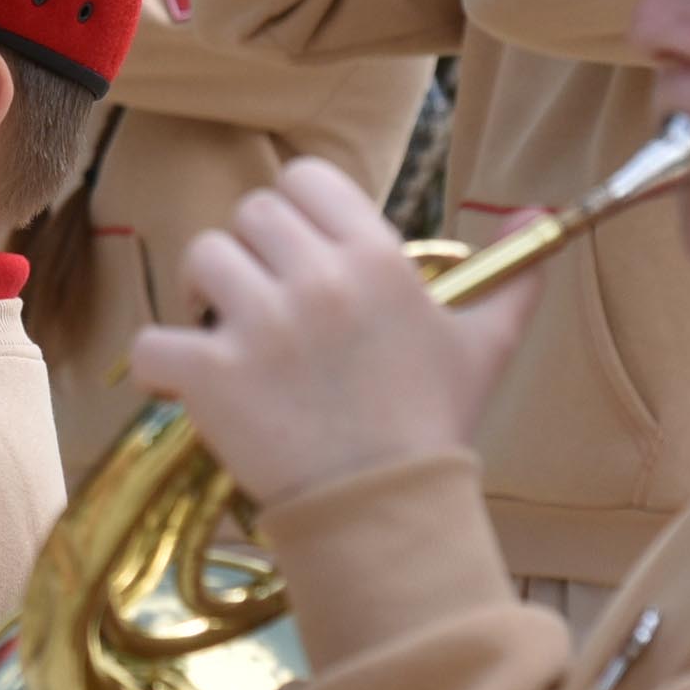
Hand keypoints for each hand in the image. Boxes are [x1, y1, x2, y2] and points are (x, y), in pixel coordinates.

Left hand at [129, 160, 541, 503]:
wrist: (388, 511)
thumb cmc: (432, 423)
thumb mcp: (484, 343)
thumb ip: (512, 274)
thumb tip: (536, 211)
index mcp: (375, 258)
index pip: (306, 179)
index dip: (296, 210)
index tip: (301, 254)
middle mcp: (317, 279)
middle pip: (250, 214)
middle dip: (254, 253)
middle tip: (267, 302)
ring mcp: (260, 326)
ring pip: (201, 257)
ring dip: (206, 293)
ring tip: (230, 334)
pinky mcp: (211, 377)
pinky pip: (153, 340)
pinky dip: (160, 361)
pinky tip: (184, 379)